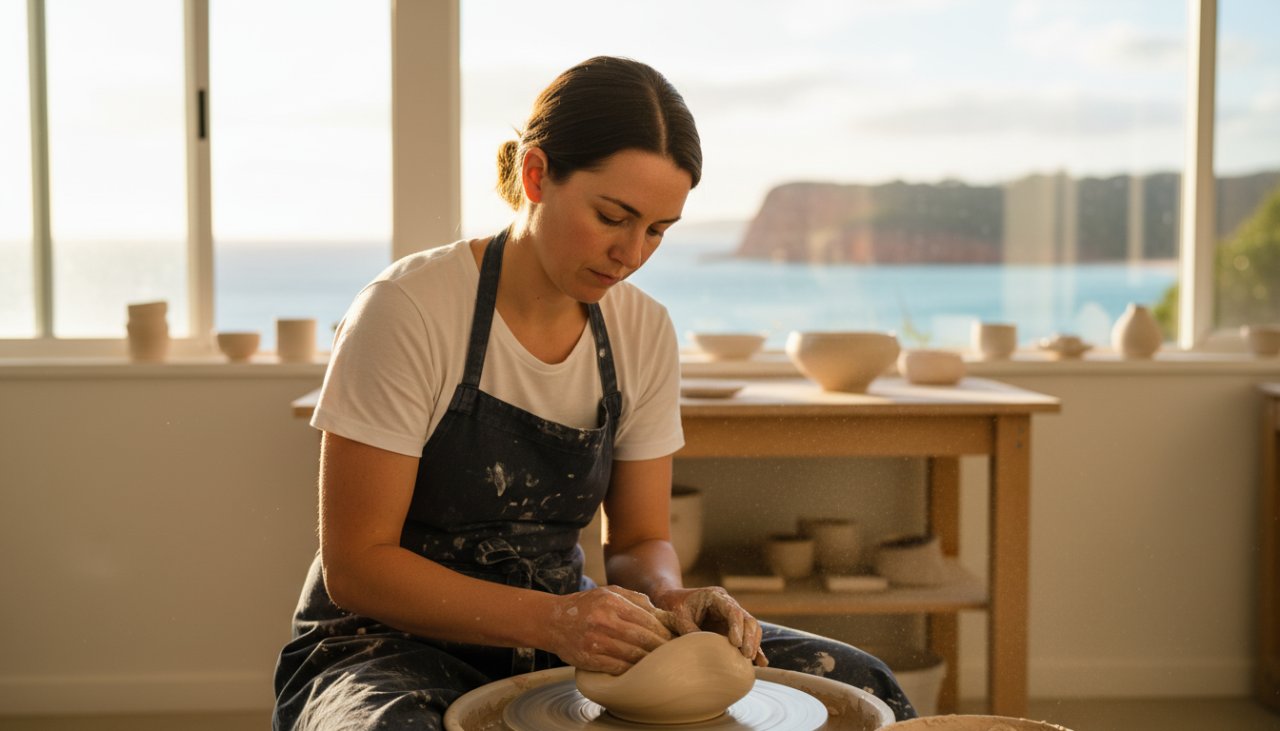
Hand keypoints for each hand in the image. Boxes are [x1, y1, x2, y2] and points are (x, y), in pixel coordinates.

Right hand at [546, 586, 673, 673]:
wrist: (552, 621)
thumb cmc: (585, 605)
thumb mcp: (608, 592)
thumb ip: (635, 599)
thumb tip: (661, 613)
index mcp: (611, 602)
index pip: (647, 620)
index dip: (663, 631)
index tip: (673, 638)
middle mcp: (604, 621)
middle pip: (643, 639)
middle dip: (660, 648)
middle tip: (672, 653)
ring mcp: (596, 641)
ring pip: (633, 655)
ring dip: (649, 661)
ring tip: (659, 663)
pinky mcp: (589, 659)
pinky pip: (618, 667)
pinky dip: (632, 670)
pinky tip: (640, 670)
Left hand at [652, 586, 766, 665]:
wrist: (674, 601)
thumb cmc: (676, 607)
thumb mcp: (680, 618)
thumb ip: (692, 632)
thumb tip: (703, 652)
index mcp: (716, 597)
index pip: (733, 610)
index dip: (737, 627)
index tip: (735, 644)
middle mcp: (728, 605)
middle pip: (747, 619)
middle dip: (750, 637)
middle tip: (746, 656)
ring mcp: (731, 617)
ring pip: (751, 628)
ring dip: (754, 644)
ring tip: (753, 662)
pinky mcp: (732, 628)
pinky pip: (746, 637)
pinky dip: (753, 649)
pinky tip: (761, 663)